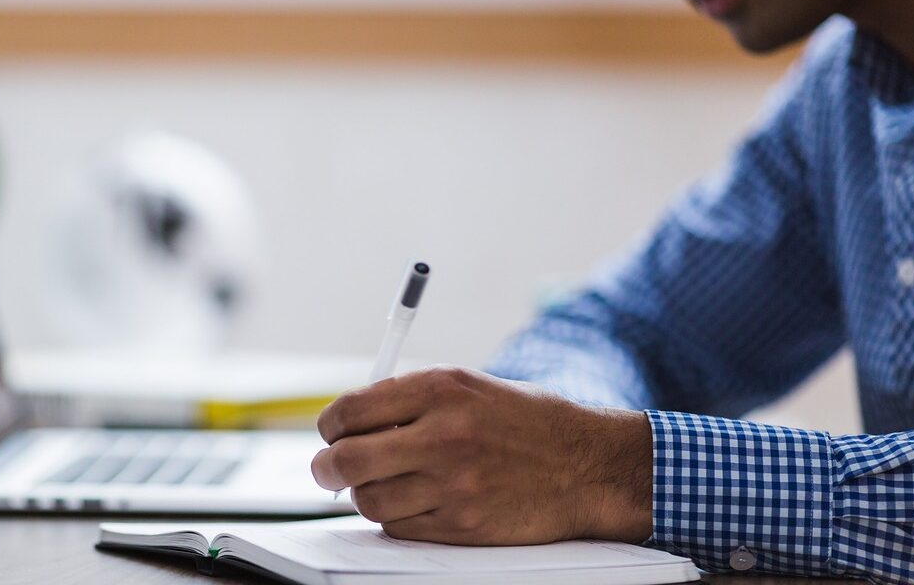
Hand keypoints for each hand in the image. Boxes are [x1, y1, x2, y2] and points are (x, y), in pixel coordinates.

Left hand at [311, 366, 652, 544]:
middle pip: (347, 460)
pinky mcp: (462, 525)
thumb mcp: (468, 387)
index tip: (331, 432)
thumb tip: (347, 422)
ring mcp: (453, 484)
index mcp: (440, 389)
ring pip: (368, 500)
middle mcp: (443, 434)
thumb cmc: (524, 422)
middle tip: (328, 469)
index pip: (350, 410)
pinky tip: (417, 501)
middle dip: (327, 467)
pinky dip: (396, 518)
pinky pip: (399, 527)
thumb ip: (408, 399)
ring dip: (365, 495)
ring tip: (384, 483)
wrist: (587, 465)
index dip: (330, 426)